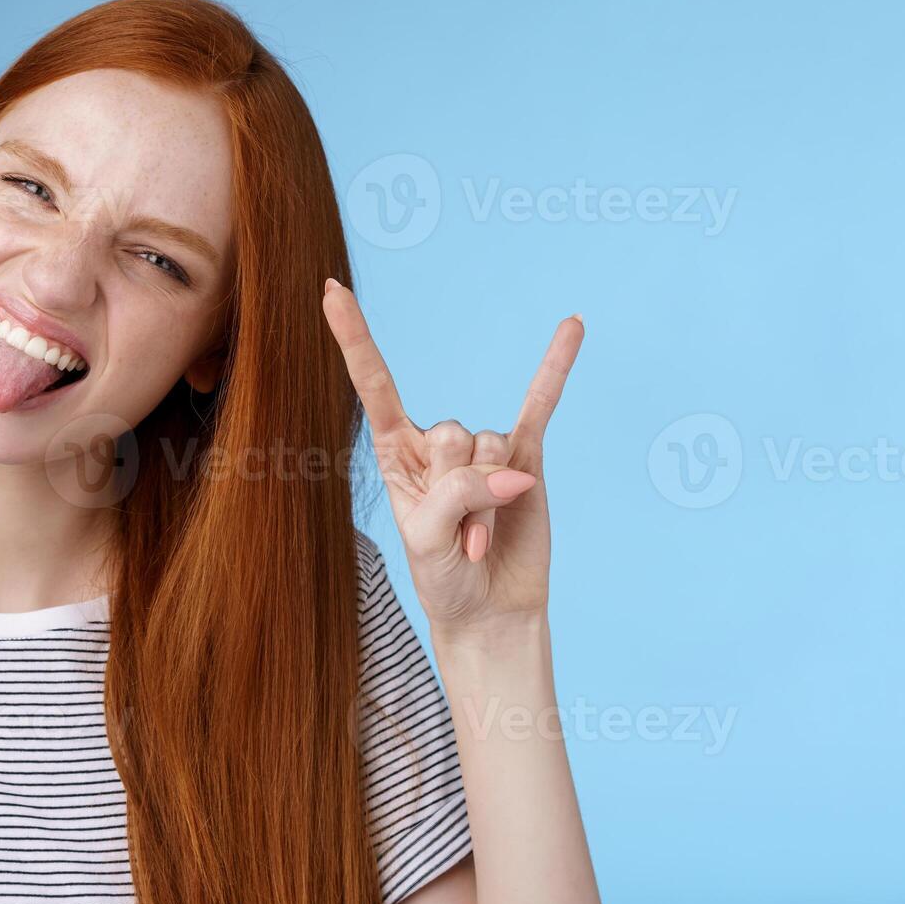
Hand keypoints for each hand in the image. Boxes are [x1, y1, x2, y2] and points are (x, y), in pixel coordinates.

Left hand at [321, 280, 581, 636]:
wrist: (489, 612)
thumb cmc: (445, 579)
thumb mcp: (429, 542)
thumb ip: (459, 496)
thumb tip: (514, 472)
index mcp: (396, 455)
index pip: (375, 386)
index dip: (355, 340)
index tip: (332, 291)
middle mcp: (438, 444)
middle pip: (453, 434)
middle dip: (460, 492)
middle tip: (459, 536)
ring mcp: (485, 450)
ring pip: (492, 450)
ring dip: (490, 506)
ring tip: (482, 539)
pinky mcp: (527, 459)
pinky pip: (542, 403)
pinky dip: (557, 366)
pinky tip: (572, 327)